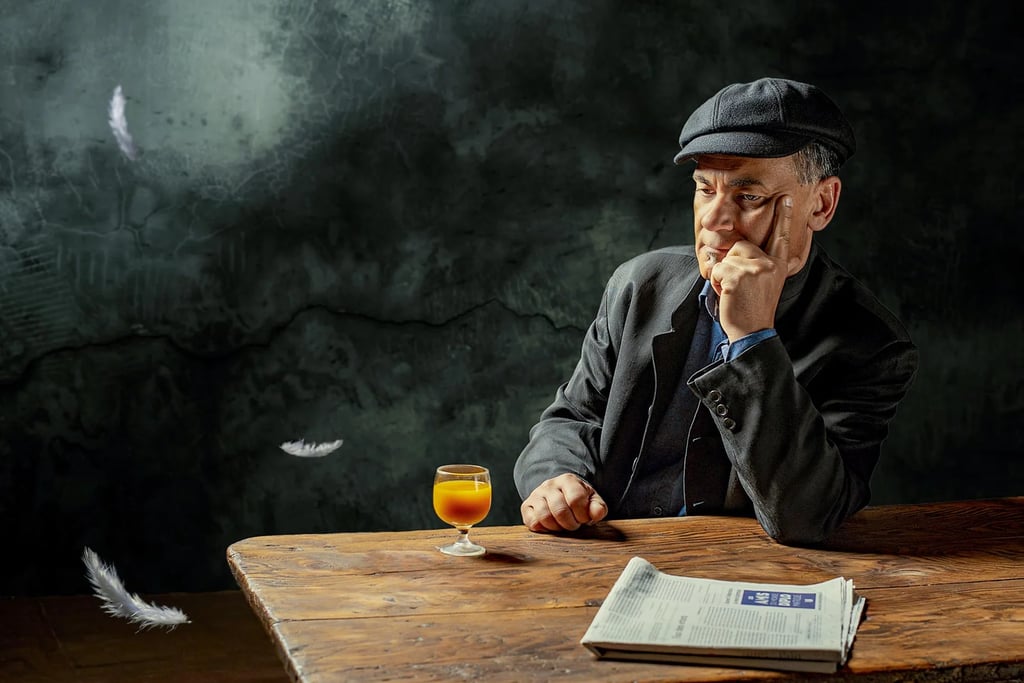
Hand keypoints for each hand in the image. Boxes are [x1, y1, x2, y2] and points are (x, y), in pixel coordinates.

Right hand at [521, 473, 607, 531]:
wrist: (560, 494)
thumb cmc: (578, 500)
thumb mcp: (592, 501)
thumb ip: (598, 507)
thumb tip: (596, 514)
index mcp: (568, 480)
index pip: (576, 499)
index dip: (582, 515)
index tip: (584, 518)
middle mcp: (549, 485)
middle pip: (560, 510)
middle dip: (570, 524)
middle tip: (574, 525)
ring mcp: (536, 495)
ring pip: (544, 516)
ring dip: (557, 527)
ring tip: (562, 526)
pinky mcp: (526, 506)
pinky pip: (532, 522)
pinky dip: (544, 529)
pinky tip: (551, 526)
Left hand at [709, 195, 795, 341]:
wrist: (752, 332)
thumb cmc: (752, 309)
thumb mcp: (762, 283)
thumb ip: (756, 263)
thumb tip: (736, 246)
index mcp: (779, 265)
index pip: (780, 237)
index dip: (783, 217)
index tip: (784, 198)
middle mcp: (770, 264)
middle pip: (740, 246)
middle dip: (731, 264)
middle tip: (740, 288)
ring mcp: (755, 268)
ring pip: (726, 258)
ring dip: (724, 276)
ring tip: (736, 293)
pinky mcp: (738, 275)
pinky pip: (717, 269)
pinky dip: (718, 283)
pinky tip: (730, 296)